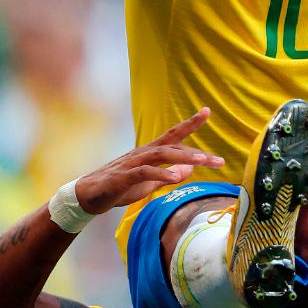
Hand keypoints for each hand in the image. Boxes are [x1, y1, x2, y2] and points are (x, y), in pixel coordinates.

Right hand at [74, 108, 224, 215]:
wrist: (88, 197)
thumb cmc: (120, 187)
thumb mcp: (149, 183)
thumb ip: (169, 174)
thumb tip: (189, 169)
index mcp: (151, 152)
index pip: (174, 134)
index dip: (190, 123)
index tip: (207, 111)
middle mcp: (144, 153)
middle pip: (172, 144)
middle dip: (196, 151)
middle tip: (219, 160)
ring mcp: (133, 163)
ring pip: (161, 155)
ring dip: (182, 157)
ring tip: (201, 161)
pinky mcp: (123, 177)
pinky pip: (144, 173)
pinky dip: (160, 174)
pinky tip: (174, 179)